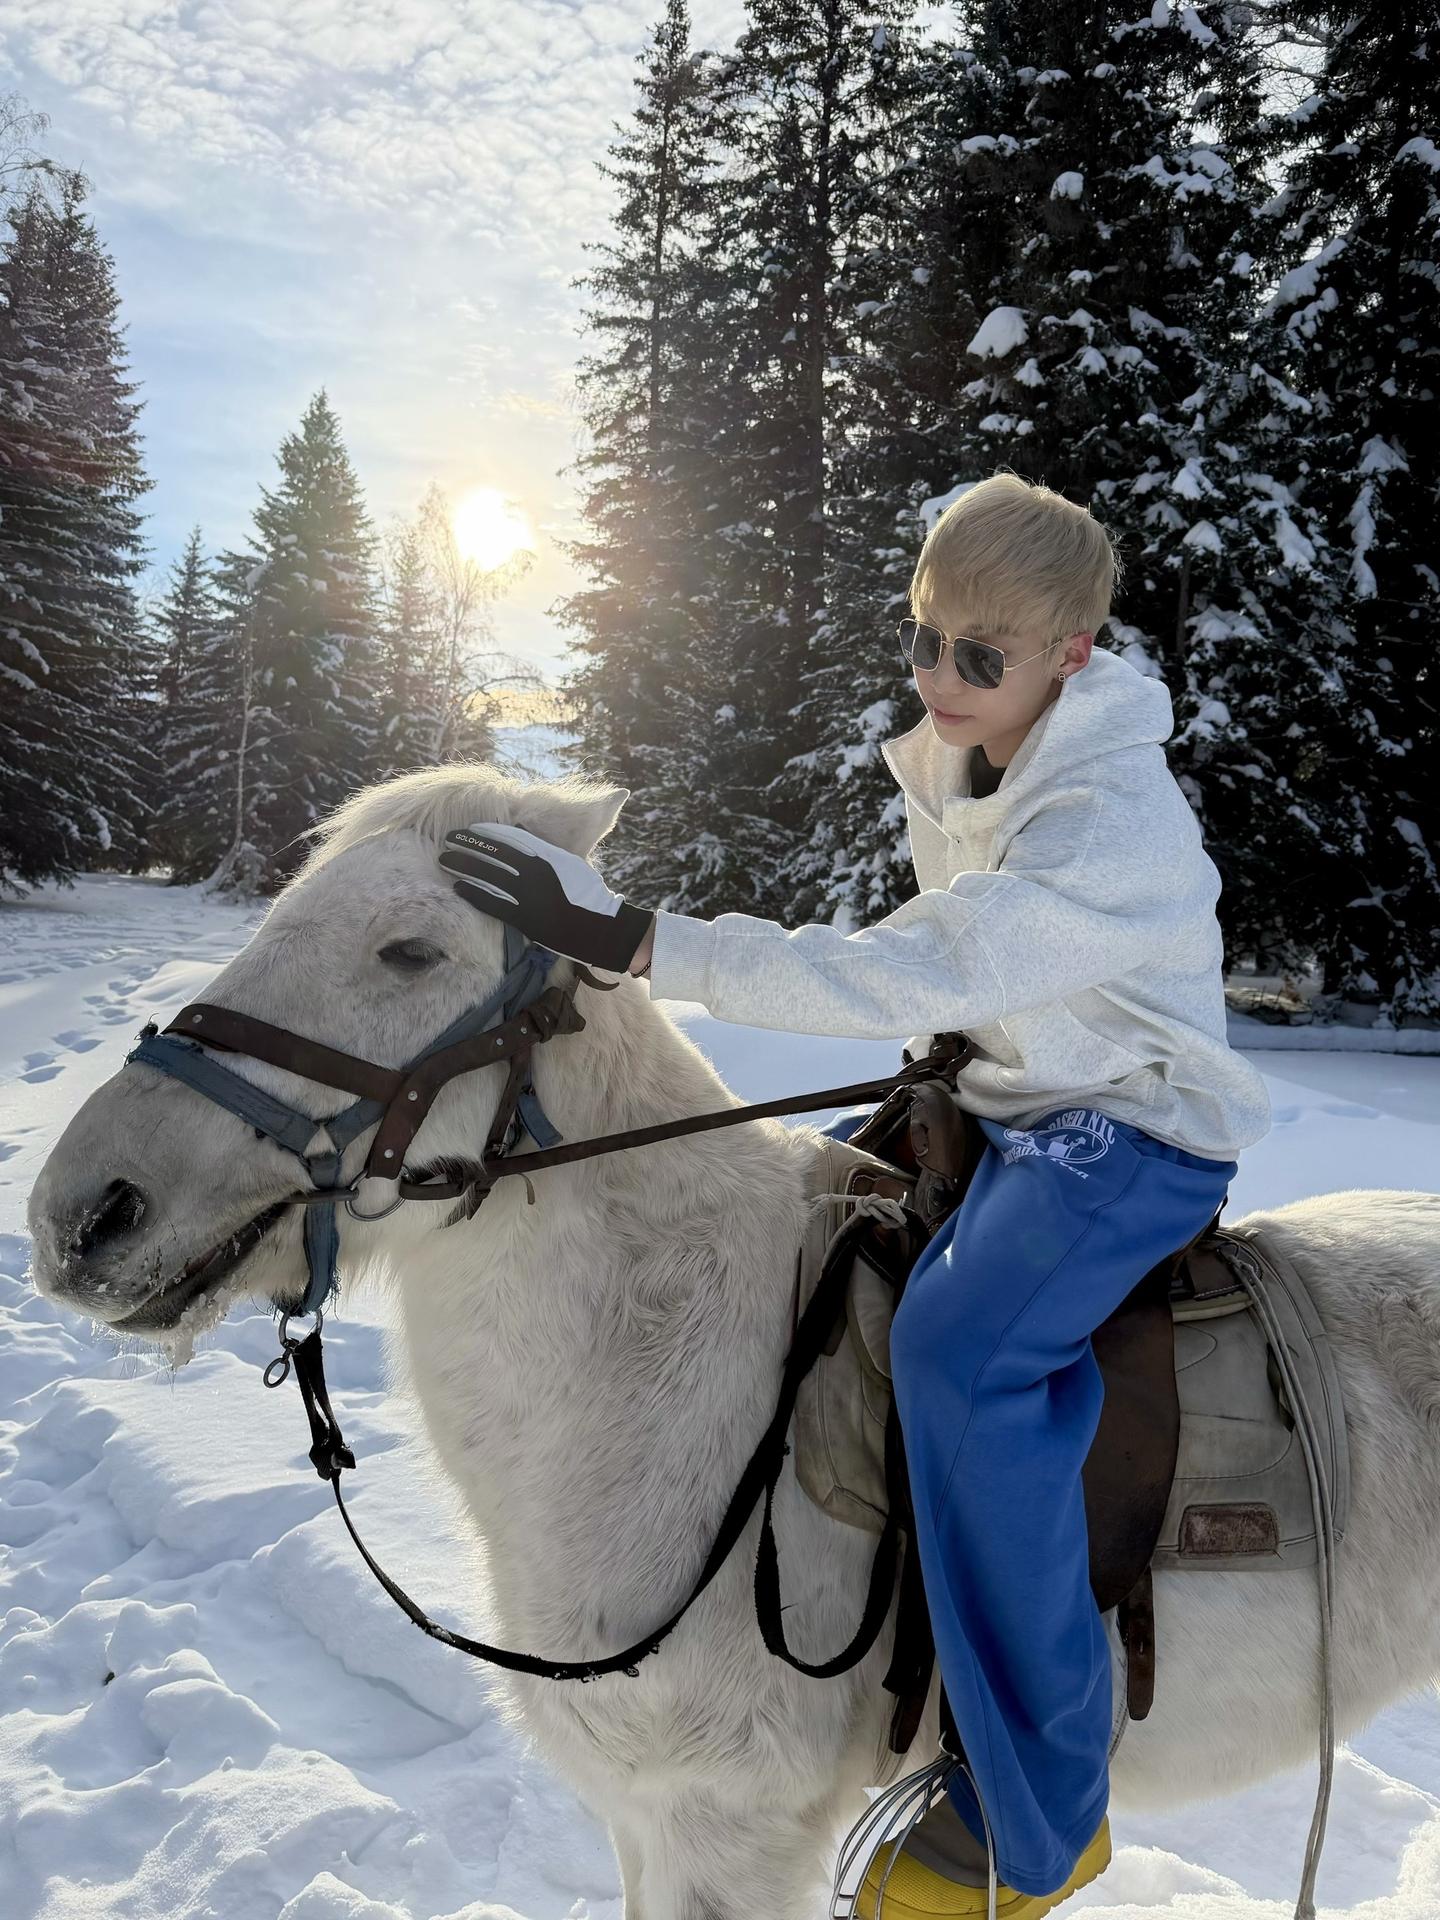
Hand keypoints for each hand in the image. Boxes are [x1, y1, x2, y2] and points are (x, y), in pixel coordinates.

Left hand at [439, 822, 654, 971]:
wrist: (599, 927)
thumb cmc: (588, 894)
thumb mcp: (569, 863)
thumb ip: (545, 850)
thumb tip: (521, 833)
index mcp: (546, 855)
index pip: (508, 837)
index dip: (486, 832)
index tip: (470, 829)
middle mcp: (533, 871)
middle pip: (492, 853)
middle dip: (467, 844)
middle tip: (448, 839)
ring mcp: (526, 895)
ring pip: (486, 875)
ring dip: (463, 866)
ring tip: (445, 859)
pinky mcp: (522, 917)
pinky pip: (490, 902)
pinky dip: (472, 893)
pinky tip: (458, 887)